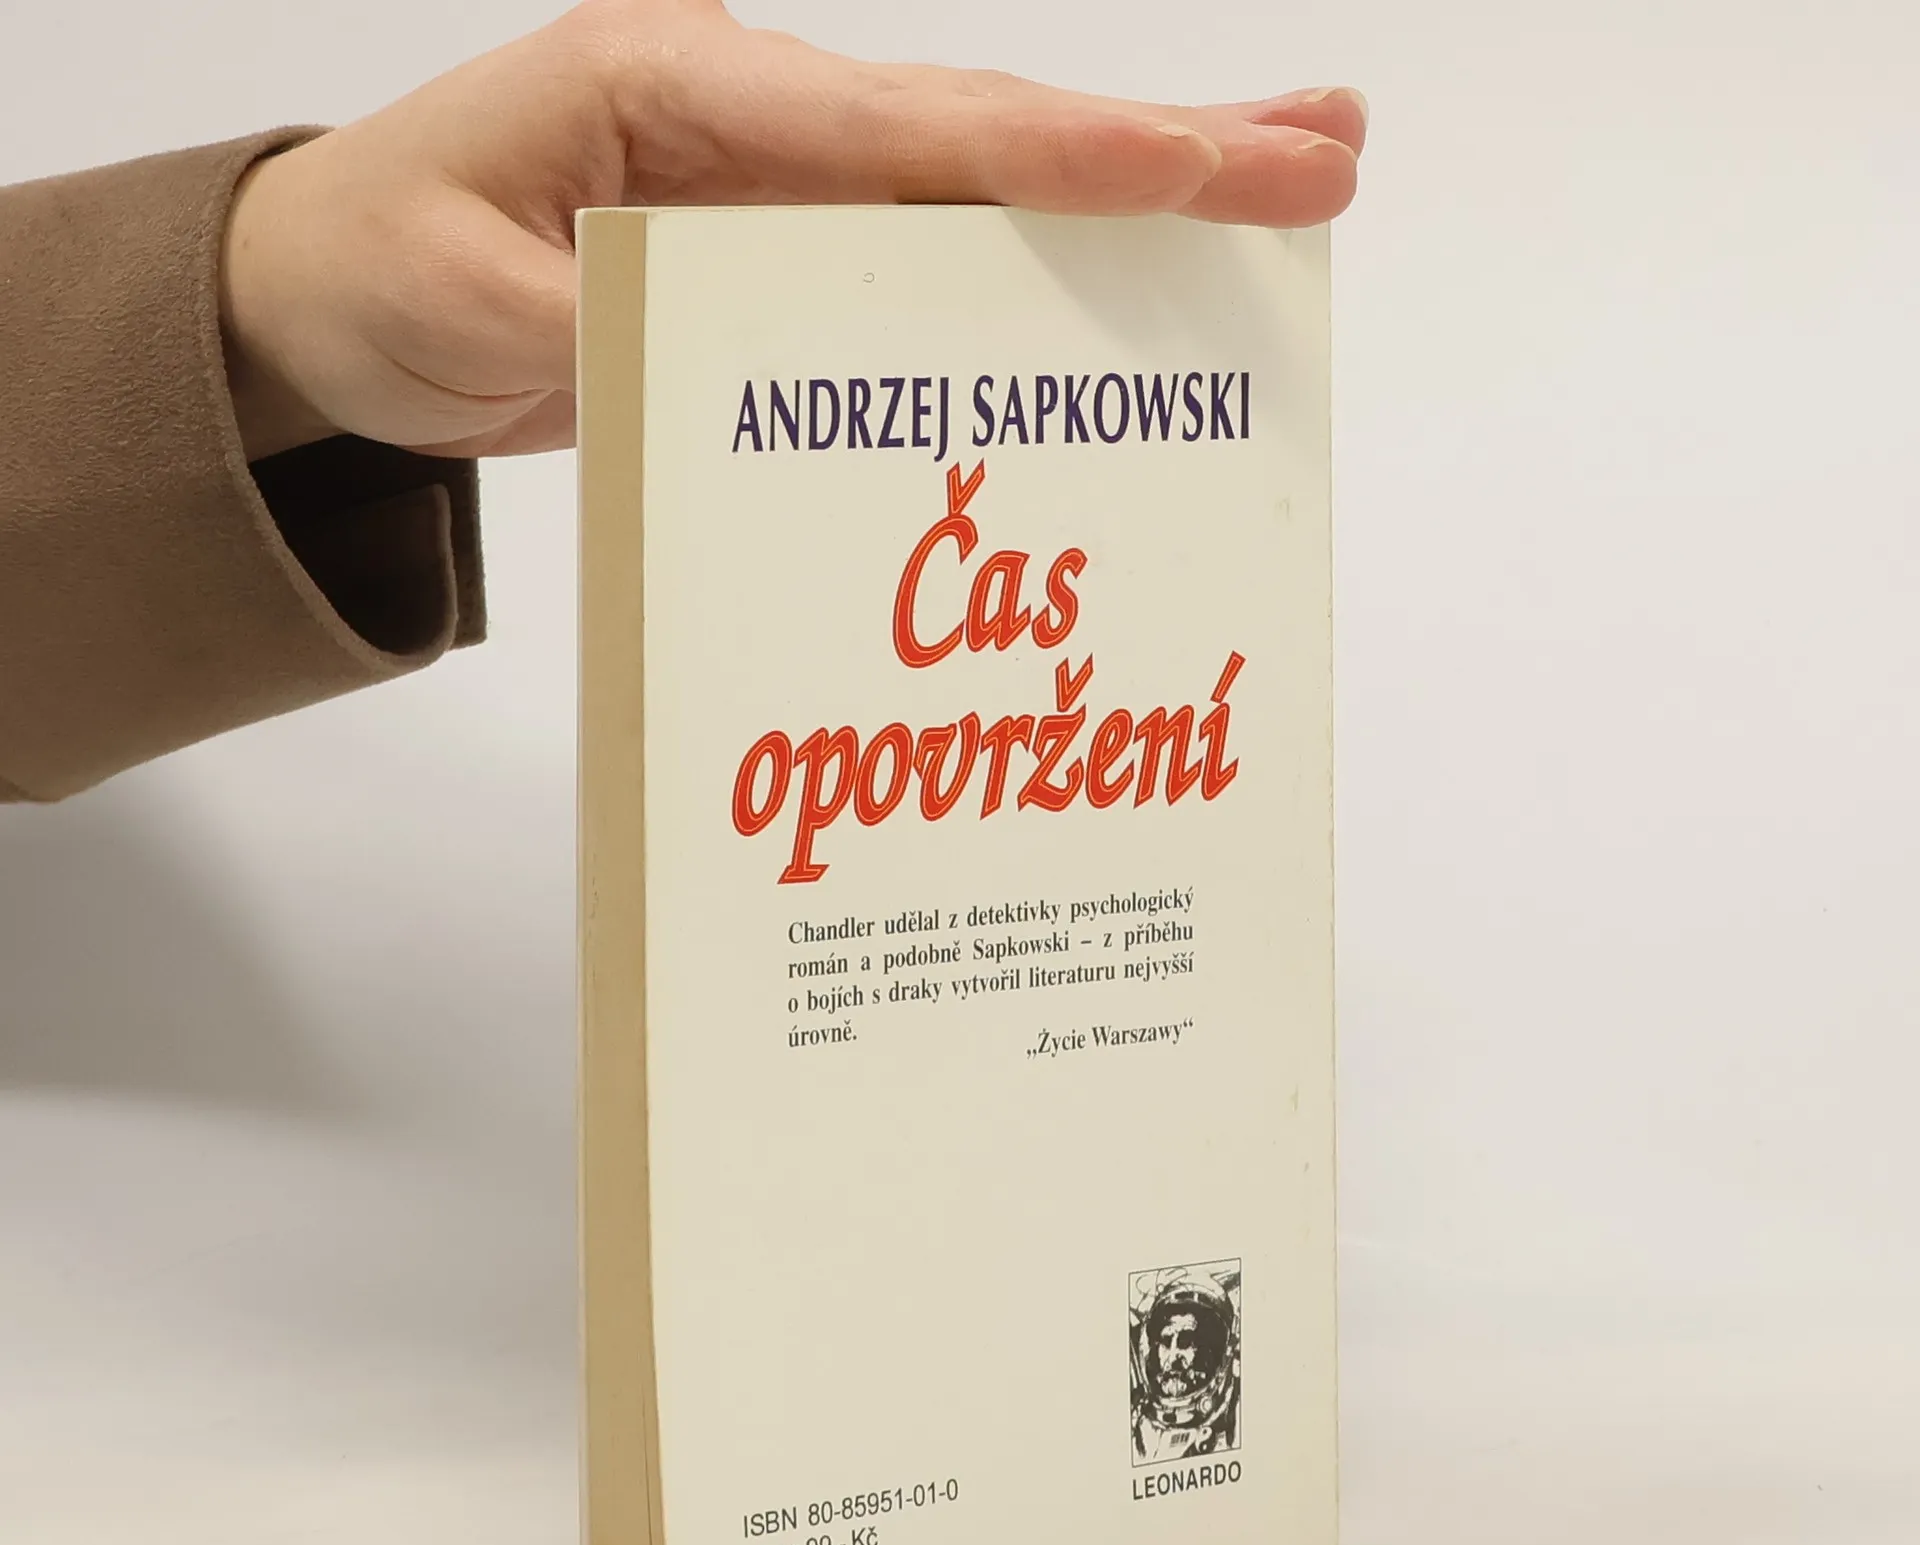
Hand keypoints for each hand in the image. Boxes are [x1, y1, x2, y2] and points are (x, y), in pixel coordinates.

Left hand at [220, 0, 1366, 461]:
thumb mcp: (468, 295)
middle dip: (1158, 151)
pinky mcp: (787, 258)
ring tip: (1287, 191)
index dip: (1049, 156)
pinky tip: (1136, 293)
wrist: (341, 290)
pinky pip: (931, 264)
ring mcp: (782, 186)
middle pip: (982, 135)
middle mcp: (757, 119)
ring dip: (1135, 199)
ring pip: (981, 191)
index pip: (894, 126)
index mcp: (678, 88)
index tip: (1190, 168)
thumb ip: (613, 323)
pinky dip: (1041, 275)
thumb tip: (751, 362)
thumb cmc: (385, 263)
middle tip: (1324, 153)